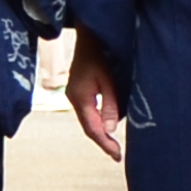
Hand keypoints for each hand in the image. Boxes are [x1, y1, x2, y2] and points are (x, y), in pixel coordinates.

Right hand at [65, 32, 128, 160]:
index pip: (92, 128)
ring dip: (100, 132)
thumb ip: (110, 105)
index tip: (117, 156)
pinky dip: (97, 121)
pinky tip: (106, 126)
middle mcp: (74, 98)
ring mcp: (74, 94)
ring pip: (87, 120)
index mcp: (80, 97)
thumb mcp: (110, 80)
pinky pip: (87, 111)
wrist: (90, 34)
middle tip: (117, 155)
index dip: (105, 144)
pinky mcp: (78, 90)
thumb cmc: (101, 53)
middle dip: (102, 141)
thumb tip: (110, 129)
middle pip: (87, 127)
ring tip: (113, 145)